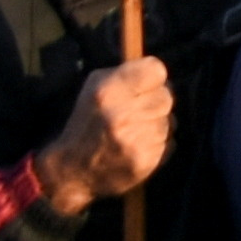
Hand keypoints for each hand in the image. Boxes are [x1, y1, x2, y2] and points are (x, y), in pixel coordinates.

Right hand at [35, 58, 173, 218]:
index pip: (156, 70)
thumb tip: (158, 70)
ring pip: (169, 121)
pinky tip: (136, 147)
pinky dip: (156, 144)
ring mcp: (135, 140)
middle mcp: (122, 115)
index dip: (152, 76)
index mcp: (107, 92)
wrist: (71, 170)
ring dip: (155, 125)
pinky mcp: (145, 161)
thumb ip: (125, 74)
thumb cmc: (85, 123)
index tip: (145, 83)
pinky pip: (168, 143)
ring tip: (132, 132)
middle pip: (166, 96)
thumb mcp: (93, 89)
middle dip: (154, 101)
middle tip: (136, 111)